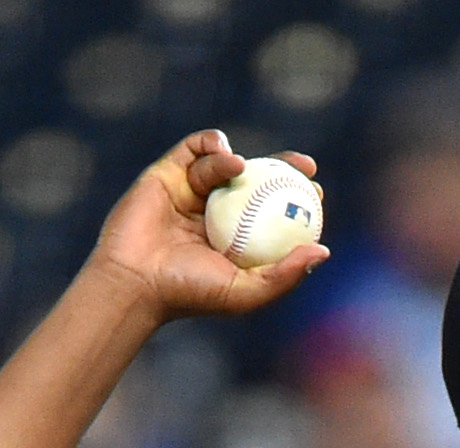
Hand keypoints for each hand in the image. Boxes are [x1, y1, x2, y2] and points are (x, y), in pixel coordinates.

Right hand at [91, 132, 328, 323]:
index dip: (296, 197)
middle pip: (256, 181)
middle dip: (284, 168)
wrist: (136, 280)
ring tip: (240, 169)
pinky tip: (225, 154)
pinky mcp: (167, 172)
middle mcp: (215, 212)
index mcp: (235, 238)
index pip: (273, 211)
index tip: (317, 192)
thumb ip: (285, 275)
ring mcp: (191, 190)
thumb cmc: (190, 292)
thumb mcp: (246, 292)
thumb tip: (323, 251)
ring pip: (226, 164)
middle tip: (305, 166)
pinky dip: (212, 144)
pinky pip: (195, 148)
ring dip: (240, 161)